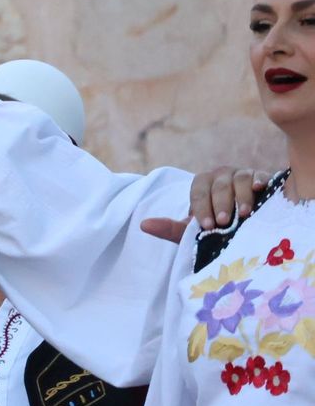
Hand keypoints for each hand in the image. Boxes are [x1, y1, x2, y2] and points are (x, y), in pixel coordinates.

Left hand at [140, 165, 273, 241]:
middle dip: (219, 203)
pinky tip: (260, 189)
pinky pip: (259, 175)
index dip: (201, 206)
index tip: (207, 225)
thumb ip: (172, 228)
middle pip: (218, 184)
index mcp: (202, 185)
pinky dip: (259, 180)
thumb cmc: (220, 227)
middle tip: (223, 222)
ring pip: (238, 178)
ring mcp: (242, 174)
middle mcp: (220, 176)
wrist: (251, 225)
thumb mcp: (197, 230)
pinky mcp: (262, 177)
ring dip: (240, 196)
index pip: (197, 191)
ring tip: (243, 214)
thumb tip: (143, 225)